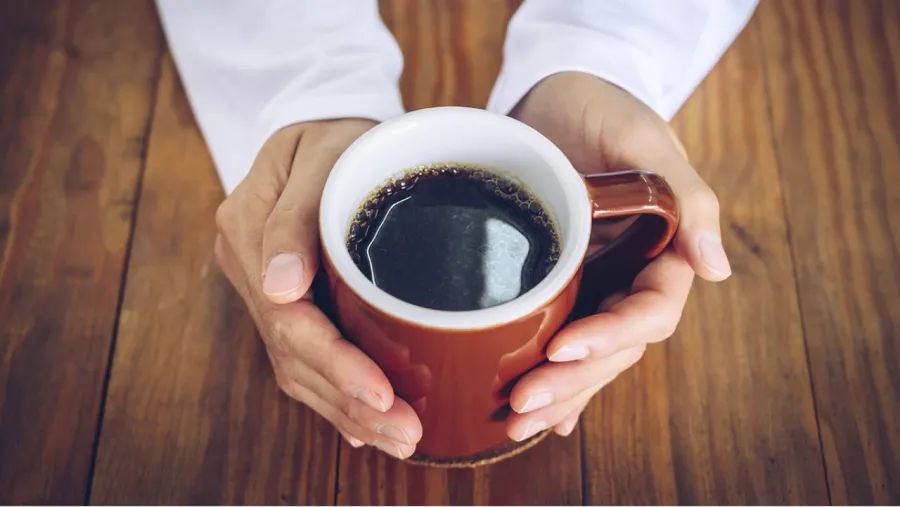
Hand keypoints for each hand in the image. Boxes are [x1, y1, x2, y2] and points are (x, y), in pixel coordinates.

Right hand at [214, 119, 422, 458]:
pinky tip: (364, 424)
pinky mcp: (289, 297)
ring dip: (347, 409)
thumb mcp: (321, 154)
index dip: (336, 364)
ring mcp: (266, 286)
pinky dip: (336, 393)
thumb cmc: (334, 130)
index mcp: (248, 231)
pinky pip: (305, 354)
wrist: (324, 118)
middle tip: (405, 433)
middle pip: (294, 355)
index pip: (289, 319)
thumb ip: (294, 218)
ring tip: (398, 437)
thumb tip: (280, 287)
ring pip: (299, 366)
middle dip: (350, 402)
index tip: (383, 395)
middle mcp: (251, 269)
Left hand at [504, 72, 731, 439]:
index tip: (562, 349)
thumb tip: (716, 269)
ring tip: (516, 423)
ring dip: (560, 393)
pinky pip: (564, 339)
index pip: (650, 310)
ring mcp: (599, 285)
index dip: (610, 335)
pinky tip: (539, 417)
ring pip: (589, 354)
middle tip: (523, 403)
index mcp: (665, 249)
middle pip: (615, 346)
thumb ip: (685, 197)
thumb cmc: (602, 107)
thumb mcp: (641, 137)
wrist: (555, 99)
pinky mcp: (563, 286)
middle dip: (574, 380)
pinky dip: (557, 380)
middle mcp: (633, 276)